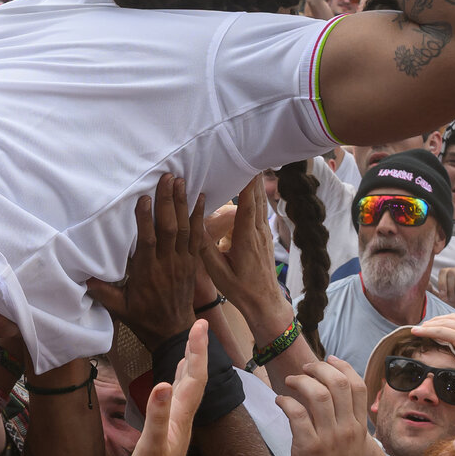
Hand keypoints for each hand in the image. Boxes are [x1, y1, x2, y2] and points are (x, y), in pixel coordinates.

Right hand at [85, 174, 204, 343]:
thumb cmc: (143, 318)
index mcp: (148, 273)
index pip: (148, 242)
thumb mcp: (120, 308)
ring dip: (182, 203)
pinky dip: (199, 216)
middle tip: (166, 178)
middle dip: (167, 202)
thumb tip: (84, 276)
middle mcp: (167, 264)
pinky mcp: (193, 262)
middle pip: (169, 229)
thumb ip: (103, 292)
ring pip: (184, 229)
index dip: (146, 219)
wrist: (173, 331)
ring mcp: (182, 262)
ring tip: (180, 181)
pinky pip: (198, 236)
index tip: (143, 198)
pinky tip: (200, 198)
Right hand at [125, 318, 207, 455]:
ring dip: (189, 363)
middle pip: (195, 376)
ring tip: (190, 344)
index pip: (195, 375)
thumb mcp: (151, 445)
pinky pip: (175, 398)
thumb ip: (157, 415)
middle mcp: (183, 415)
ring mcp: (177, 423)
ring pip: (187, 386)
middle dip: (197, 350)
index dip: (198, 350)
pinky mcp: (168, 430)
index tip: (200, 324)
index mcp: (181, 414)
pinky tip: (171, 381)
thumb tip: (162, 384)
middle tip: (199, 324)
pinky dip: (176, 382)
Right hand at [200, 176, 292, 339]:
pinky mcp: (264, 236)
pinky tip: (253, 189)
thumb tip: (190, 224)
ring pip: (261, 202)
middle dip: (252, 175)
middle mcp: (258, 231)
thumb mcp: (217, 271)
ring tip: (250, 163)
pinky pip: (260, 210)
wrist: (264, 302)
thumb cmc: (240, 289)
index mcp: (246, 237)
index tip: (244, 163)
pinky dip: (256, 196)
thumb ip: (204, 247)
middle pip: (257, 196)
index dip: (247, 182)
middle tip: (247, 153)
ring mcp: (263, 233)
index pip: (248, 204)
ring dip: (255, 183)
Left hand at [276, 356, 372, 455]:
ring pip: (319, 394)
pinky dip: (286, 401)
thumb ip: (346, 425)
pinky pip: (297, 414)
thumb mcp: (351, 448)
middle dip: (319, 369)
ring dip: (301, 382)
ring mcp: (329, 438)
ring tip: (291, 382)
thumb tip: (333, 403)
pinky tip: (280, 401)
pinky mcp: (309, 448)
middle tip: (304, 370)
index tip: (328, 359)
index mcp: (359, 428)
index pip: (358, 386)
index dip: (342, 367)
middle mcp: (348, 429)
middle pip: (339, 384)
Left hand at [410, 312, 454, 379]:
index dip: (444, 321)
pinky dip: (427, 331)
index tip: (433, 325)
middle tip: (422, 326)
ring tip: (417, 329)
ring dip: (428, 325)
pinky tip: (416, 332)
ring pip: (444, 323)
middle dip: (434, 321)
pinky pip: (441, 331)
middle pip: (450, 318)